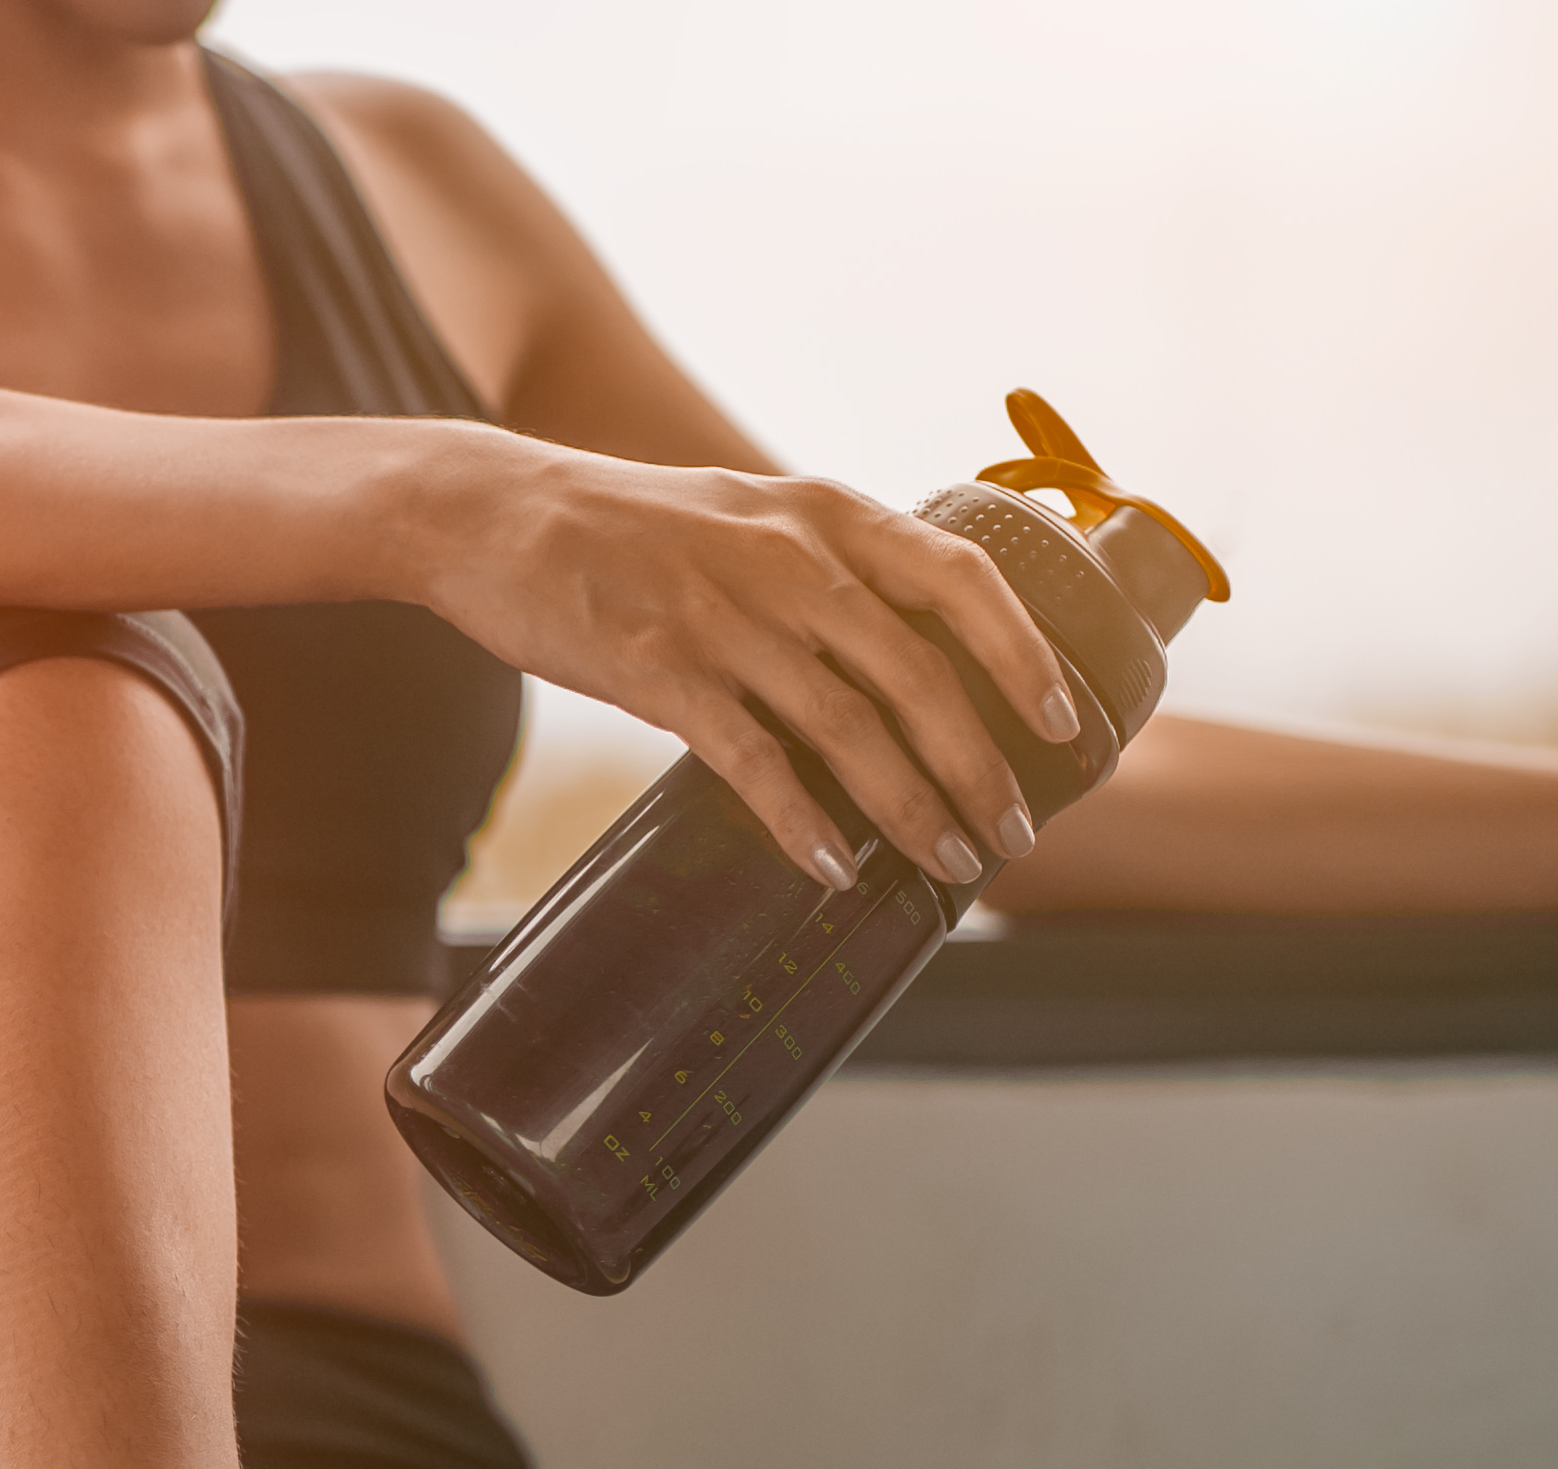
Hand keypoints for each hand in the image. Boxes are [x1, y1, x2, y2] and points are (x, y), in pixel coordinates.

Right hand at [415, 441, 1079, 892]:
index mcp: (822, 513)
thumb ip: (822, 567)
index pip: (959, 575)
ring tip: (947, 860)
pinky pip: (751, 759)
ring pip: (849, 724)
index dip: (1023, 653)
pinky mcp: (657, 669)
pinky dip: (800, 820)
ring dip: (909, 805)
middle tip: (1009, 831)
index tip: (1063, 723)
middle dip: (978, 763)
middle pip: (919, 671)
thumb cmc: (623, 529)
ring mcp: (723, 614)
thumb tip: (894, 651)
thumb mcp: (745, 514)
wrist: (494, 516)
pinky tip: (830, 866)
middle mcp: (789, 559)